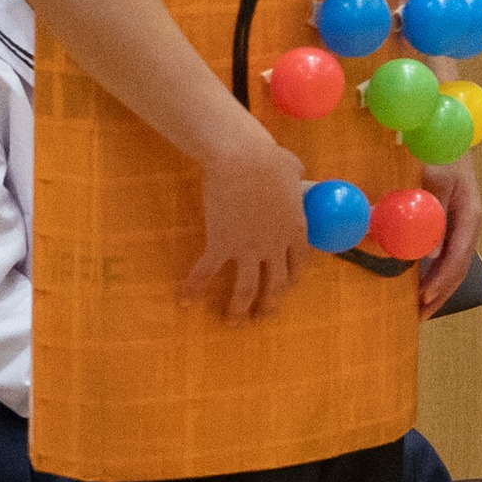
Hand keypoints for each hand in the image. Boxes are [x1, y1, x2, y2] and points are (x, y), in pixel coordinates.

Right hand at [189, 123, 308, 321]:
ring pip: (246, 289)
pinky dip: (194, 288)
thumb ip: (296, 178)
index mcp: (295, 229)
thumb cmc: (267, 158)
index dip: (291, 279)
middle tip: (262, 318)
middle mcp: (275, 246)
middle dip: (269, 305)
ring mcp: (248, 248)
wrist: (241, 158)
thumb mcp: (291, 168)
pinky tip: (184, 301)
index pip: (297, 264)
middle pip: (276, 285)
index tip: (285, 288)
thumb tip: (295, 173)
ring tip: (233, 323)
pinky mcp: (221, 244)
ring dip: (239, 310)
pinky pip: (206, 272)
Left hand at [415, 159, 481, 317]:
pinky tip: (417, 279)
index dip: (441, 282)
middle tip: (419, 315)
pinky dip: (430, 271)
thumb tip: (427, 248)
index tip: (423, 299)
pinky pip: (442, 254)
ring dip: (435, 286)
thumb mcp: (436, 175)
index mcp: (470, 218)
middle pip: (456, 269)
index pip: (457, 260)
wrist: (447, 132)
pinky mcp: (447, 222)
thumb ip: (430, 207)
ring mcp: (458, 225)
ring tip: (418, 306)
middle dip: (439, 294)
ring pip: (449, 265)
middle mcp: (467, 226)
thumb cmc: (444, 150)